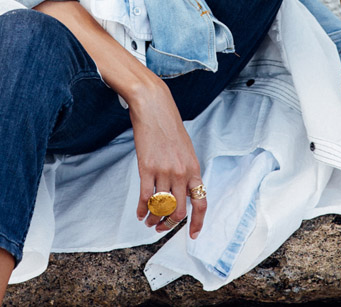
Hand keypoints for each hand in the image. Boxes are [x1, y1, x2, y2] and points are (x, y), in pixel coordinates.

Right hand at [128, 77, 206, 239]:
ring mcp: (164, 171)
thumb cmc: (169, 126)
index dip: (198, 223)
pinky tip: (139, 213)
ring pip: (160, 207)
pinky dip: (141, 210)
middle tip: (161, 227)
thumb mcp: (185, 149)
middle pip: (178, 211)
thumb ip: (186, 171)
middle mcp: (181, 172)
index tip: (193, 235)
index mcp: (194, 167)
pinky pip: (145, 197)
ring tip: (148, 221)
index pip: (201, 203)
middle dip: (170, 224)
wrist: (154, 107)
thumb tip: (182, 193)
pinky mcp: (147, 168)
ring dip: (153, 219)